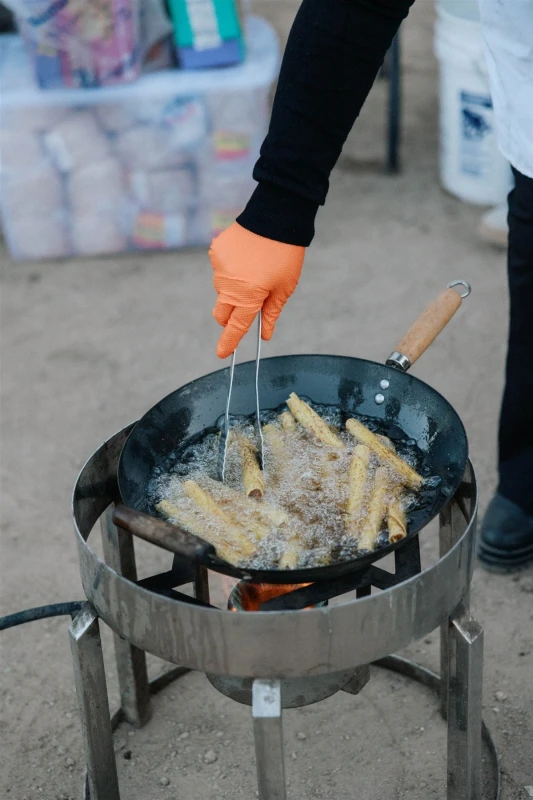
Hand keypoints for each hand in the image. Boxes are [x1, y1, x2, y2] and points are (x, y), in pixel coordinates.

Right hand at [210, 222, 304, 357]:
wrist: (275, 216)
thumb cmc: (285, 255)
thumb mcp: (284, 287)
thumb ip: (271, 313)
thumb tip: (265, 334)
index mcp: (248, 296)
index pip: (236, 327)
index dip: (229, 342)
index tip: (223, 354)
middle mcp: (229, 285)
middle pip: (222, 313)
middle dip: (231, 316)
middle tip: (248, 305)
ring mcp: (219, 268)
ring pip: (222, 290)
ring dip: (234, 289)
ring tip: (254, 270)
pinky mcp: (215, 252)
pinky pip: (220, 270)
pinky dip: (231, 270)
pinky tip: (246, 257)